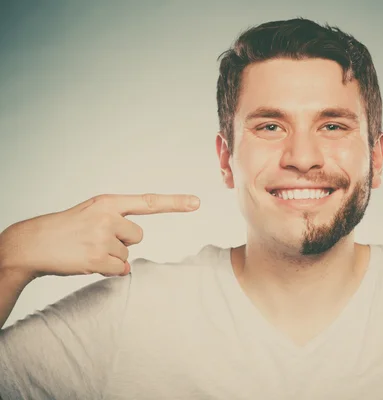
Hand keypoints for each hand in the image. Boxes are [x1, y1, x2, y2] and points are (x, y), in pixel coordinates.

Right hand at [0, 194, 199, 278]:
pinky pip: (120, 270)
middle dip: (122, 242)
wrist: (31, 244)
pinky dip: (107, 270)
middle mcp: (109, 217)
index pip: (149, 201)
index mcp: (108, 202)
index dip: (175, 203)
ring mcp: (103, 238)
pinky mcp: (98, 259)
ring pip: (127, 254)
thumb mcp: (91, 212)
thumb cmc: (64, 229)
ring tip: (86, 249)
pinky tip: (86, 261)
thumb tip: (133, 249)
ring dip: (111, 256)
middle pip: (138, 236)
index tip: (197, 202)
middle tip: (94, 239)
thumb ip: (116, 218)